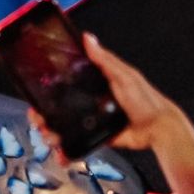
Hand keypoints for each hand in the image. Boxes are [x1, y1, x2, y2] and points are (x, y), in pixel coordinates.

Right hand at [27, 33, 193, 193]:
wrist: (159, 129)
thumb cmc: (145, 99)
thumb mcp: (124, 76)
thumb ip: (105, 60)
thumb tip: (87, 38)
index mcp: (91, 84)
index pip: (61, 85)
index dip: (45, 90)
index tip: (34, 95)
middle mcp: (87, 102)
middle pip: (56, 109)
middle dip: (43, 116)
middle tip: (38, 120)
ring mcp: (90, 121)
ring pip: (62, 128)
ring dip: (51, 134)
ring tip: (49, 138)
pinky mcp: (96, 137)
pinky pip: (77, 144)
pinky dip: (67, 151)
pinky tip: (60, 155)